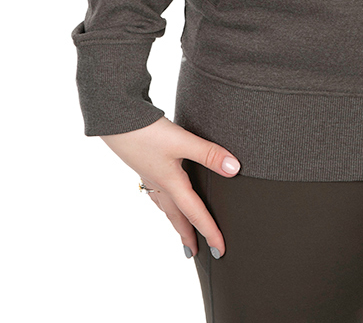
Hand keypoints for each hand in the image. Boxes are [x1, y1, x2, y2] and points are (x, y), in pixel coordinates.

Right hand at [100, 115, 240, 258]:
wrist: (117, 120)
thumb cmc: (147, 133)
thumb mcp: (183, 142)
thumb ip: (209, 154)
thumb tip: (233, 169)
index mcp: (172, 184)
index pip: (196, 213)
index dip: (210, 232)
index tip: (220, 250)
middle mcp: (160, 184)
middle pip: (177, 217)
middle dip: (188, 236)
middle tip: (195, 253)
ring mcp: (150, 176)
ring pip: (166, 207)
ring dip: (175, 222)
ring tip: (181, 231)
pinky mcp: (144, 165)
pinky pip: (157, 193)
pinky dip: (164, 203)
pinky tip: (163, 196)